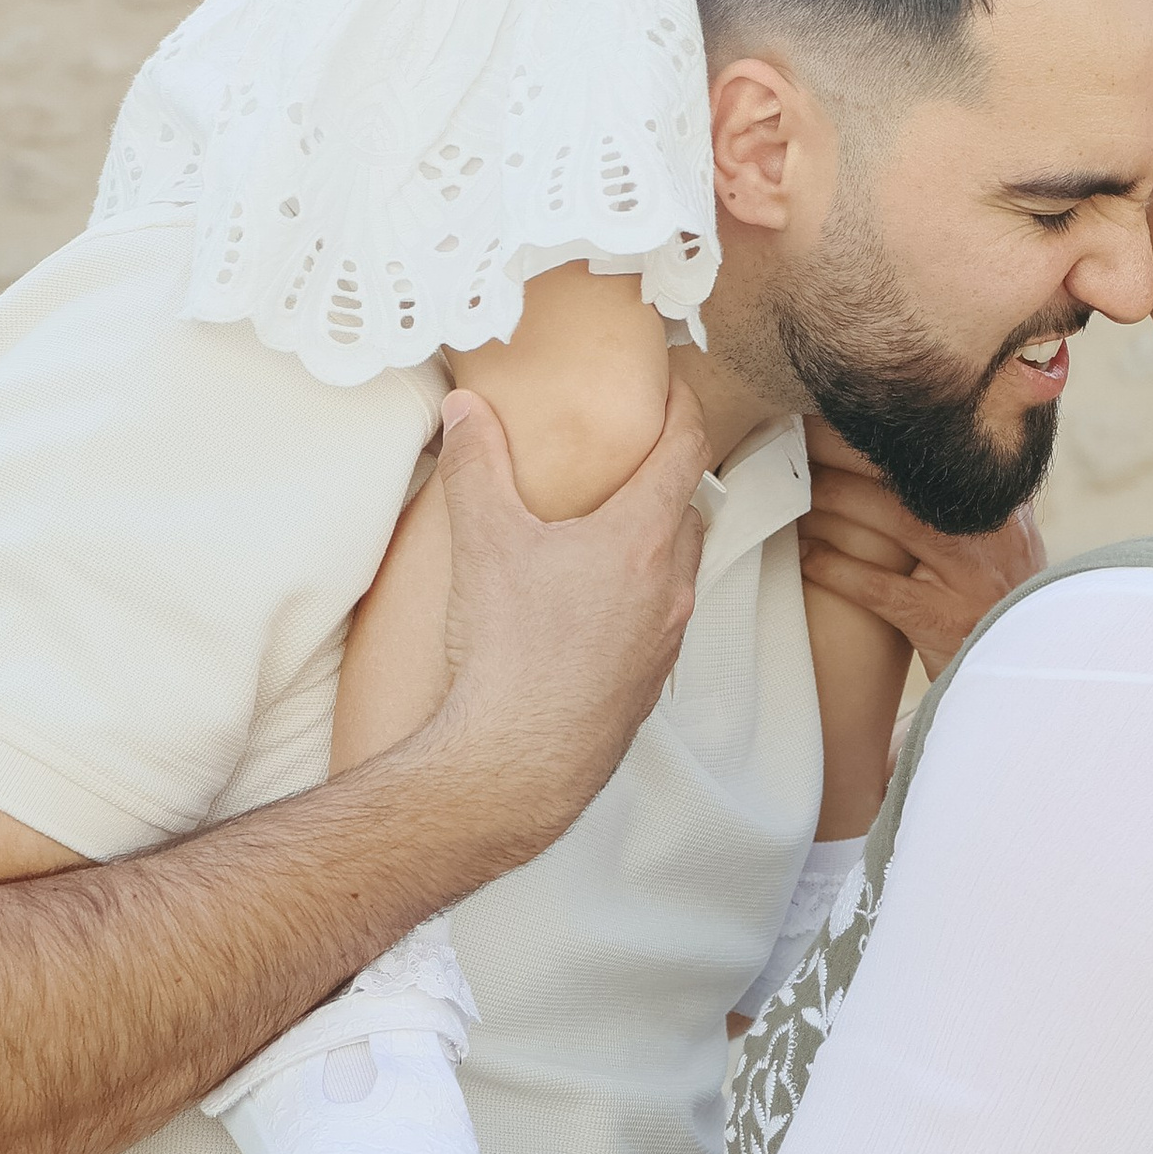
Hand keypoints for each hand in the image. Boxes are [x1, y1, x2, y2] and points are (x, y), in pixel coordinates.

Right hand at [422, 381, 711, 875]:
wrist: (517, 766)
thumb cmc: (507, 652)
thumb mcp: (483, 541)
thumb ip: (475, 464)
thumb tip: (465, 409)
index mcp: (641, 537)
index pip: (687, 450)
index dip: (683, 408)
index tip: (672, 387)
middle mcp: (669, 584)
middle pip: (687, 508)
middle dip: (665, 478)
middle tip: (630, 460)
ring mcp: (666, 637)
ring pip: (678, 568)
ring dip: (654, 542)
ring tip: (605, 534)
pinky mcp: (649, 682)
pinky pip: (659, 620)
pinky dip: (639, 598)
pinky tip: (590, 608)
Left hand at [798, 445, 1045, 678]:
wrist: (1028, 669)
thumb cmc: (1003, 600)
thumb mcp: (1007, 539)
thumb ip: (977, 495)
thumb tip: (935, 443)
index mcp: (1002, 502)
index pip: (940, 449)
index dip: (887, 428)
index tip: (840, 407)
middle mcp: (990, 532)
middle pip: (910, 477)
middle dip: (849, 452)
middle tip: (798, 434)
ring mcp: (969, 577)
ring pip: (892, 521)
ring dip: (835, 502)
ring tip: (792, 490)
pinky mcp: (943, 621)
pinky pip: (879, 588)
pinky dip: (837, 568)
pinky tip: (805, 556)